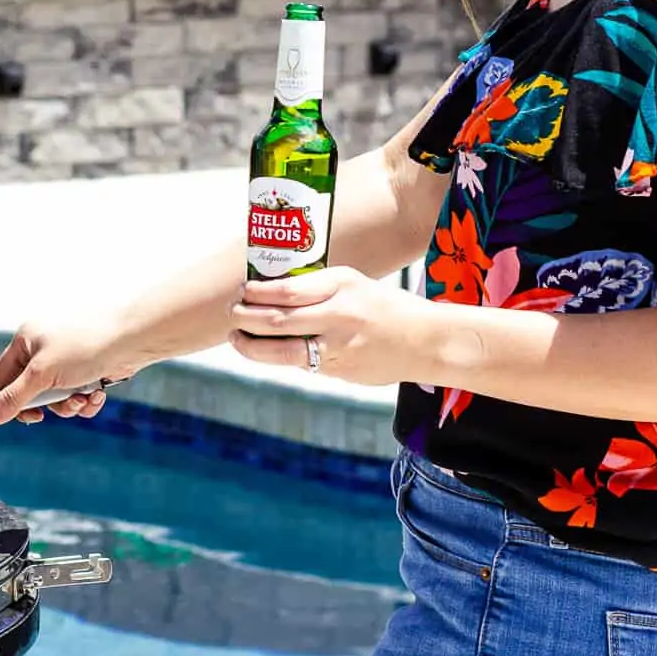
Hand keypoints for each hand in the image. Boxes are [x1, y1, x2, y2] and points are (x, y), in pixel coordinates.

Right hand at [0, 319, 134, 425]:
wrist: (134, 337)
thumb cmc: (87, 344)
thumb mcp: (43, 375)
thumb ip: (14, 398)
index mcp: (25, 340)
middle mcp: (44, 348)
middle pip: (29, 392)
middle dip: (43, 406)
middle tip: (46, 415)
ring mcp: (68, 359)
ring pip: (55, 397)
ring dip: (67, 405)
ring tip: (81, 399)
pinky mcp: (89, 369)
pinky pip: (77, 394)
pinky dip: (85, 399)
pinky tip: (96, 394)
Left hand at [228, 267, 434, 385]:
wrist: (425, 341)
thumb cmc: (384, 305)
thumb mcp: (352, 283)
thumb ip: (315, 286)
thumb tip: (271, 292)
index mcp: (342, 287)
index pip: (287, 290)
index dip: (256, 292)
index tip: (242, 290)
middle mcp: (338, 317)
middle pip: (277, 321)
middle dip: (245, 318)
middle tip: (231, 314)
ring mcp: (337, 348)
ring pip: (282, 352)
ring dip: (251, 346)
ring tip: (236, 337)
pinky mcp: (338, 372)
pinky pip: (301, 364)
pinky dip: (278, 357)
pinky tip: (266, 350)